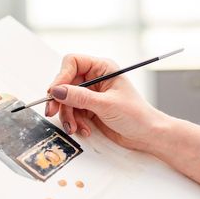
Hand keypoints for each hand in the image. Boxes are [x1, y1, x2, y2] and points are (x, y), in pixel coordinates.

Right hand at [45, 54, 169, 151]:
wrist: (147, 135)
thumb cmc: (137, 115)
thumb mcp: (106, 105)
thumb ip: (79, 97)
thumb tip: (57, 91)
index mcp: (102, 69)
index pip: (73, 63)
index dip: (62, 76)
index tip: (55, 92)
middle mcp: (94, 79)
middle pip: (65, 83)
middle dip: (60, 100)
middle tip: (52, 111)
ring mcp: (90, 94)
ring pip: (65, 100)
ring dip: (67, 115)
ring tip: (75, 127)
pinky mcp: (88, 108)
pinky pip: (71, 112)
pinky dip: (74, 122)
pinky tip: (84, 129)